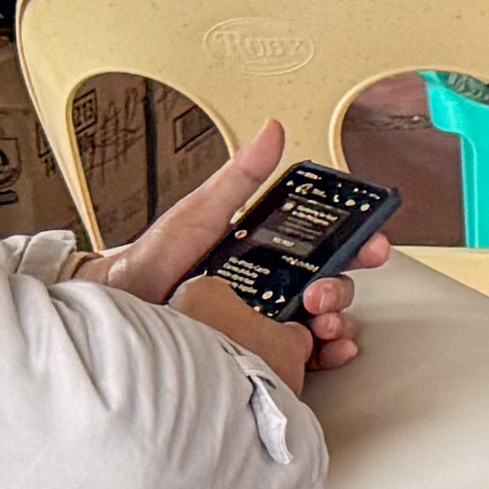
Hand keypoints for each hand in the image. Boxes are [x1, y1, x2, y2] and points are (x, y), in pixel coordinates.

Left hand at [98, 123, 385, 382]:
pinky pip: (301, 356)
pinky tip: (329, 351)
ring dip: (337, 321)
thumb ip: (238, 179)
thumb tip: (272, 132)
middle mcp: (272, 285)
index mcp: (267, 249)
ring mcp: (266, 321)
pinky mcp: (256, 352)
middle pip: (331, 283)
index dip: (356, 242)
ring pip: (323, 320)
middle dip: (343, 287)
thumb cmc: (153, 261)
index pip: (325, 243)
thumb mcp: (200, 214)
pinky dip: (325, 354)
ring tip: (322, 323)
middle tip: (324, 291)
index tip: (370, 242)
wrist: (118, 311)